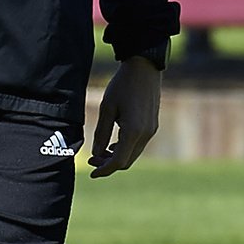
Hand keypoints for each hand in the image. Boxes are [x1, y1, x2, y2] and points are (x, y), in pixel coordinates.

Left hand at [88, 58, 160, 177]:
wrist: (144, 70)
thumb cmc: (122, 86)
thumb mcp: (107, 108)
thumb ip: (101, 132)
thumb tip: (96, 153)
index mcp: (133, 131)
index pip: (118, 161)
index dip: (104, 170)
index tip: (92, 173)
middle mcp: (146, 134)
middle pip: (127, 161)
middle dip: (109, 165)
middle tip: (92, 160)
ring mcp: (151, 131)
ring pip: (133, 155)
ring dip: (117, 157)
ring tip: (99, 153)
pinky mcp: (152, 126)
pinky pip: (138, 146)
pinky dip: (125, 149)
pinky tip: (113, 144)